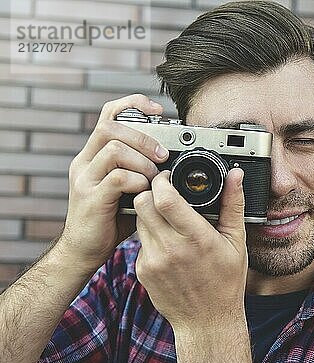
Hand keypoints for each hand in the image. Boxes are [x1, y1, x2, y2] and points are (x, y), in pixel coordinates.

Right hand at [59, 94, 168, 269]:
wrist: (85, 250)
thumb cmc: (111, 218)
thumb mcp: (126, 187)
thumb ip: (140, 169)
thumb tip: (171, 157)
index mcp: (94, 154)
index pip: (108, 114)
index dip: (133, 104)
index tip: (158, 110)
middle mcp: (85, 162)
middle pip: (111, 127)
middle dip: (144, 137)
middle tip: (163, 154)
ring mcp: (85, 179)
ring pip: (114, 149)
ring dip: (143, 160)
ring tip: (154, 177)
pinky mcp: (91, 198)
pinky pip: (117, 177)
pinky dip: (137, 181)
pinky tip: (144, 191)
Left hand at [133, 168, 247, 329]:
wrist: (206, 322)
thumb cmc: (226, 282)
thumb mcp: (236, 242)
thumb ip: (233, 204)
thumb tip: (235, 175)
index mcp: (196, 238)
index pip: (164, 198)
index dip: (161, 181)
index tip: (168, 177)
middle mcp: (170, 248)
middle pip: (142, 204)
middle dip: (150, 192)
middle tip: (163, 193)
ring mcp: (152, 261)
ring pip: (138, 220)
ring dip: (149, 213)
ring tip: (168, 219)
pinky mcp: (142, 271)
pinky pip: (139, 242)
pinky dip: (150, 236)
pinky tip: (167, 244)